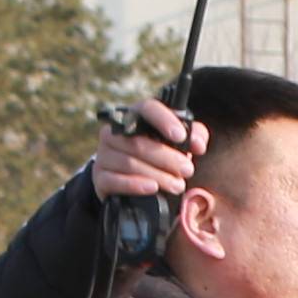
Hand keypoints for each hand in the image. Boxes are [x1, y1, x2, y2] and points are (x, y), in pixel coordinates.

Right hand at [88, 94, 204, 203]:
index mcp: (134, 118)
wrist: (131, 182)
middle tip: (187, 170)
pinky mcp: (100, 177)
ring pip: (129, 163)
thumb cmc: (160, 155)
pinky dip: (135, 185)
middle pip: (139, 143)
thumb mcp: (179, 143)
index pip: (146, 109)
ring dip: (158, 175)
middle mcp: (113, 134)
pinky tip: (152, 188)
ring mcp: (104, 155)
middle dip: (167, 158)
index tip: (180, 136)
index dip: (163, 120)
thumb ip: (194, 136)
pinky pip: (114, 181)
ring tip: (178, 185)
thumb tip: (197, 143)